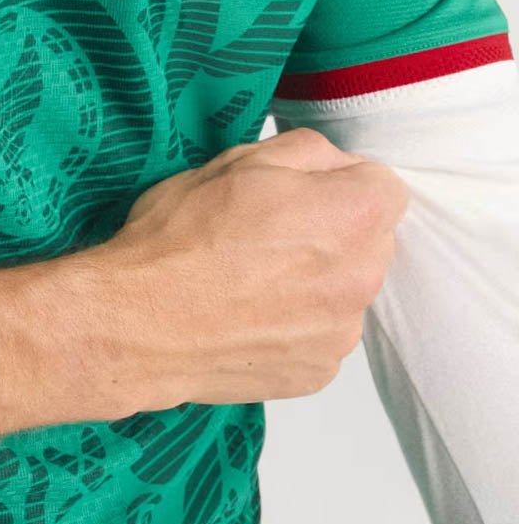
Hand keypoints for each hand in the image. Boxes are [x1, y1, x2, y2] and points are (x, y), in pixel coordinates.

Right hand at [51, 129, 409, 419]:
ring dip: (315, 279)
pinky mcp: (318, 372)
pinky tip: (245, 314)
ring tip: (249, 277)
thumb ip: (305, 151)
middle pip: (369, 240)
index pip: (383, 185)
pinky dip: (293, 323)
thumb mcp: (235, 160)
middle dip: (331, 230)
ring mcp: (342, 332)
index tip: (298, 190)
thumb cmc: (182, 235)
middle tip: (266, 230)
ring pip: (344, 289)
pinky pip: (320, 334)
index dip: (338, 181)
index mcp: (352, 215)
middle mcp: (364, 276)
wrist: (140, 321)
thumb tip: (333, 165)